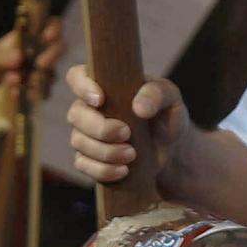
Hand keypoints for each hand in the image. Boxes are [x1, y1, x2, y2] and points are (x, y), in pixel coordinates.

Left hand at [0, 19, 61, 97]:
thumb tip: (19, 56)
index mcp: (25, 40)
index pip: (47, 26)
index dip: (53, 28)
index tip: (48, 36)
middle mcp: (38, 55)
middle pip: (58, 48)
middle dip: (52, 54)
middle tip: (40, 65)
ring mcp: (41, 74)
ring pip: (52, 72)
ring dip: (37, 79)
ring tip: (14, 85)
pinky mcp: (39, 93)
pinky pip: (44, 92)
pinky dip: (30, 93)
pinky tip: (14, 94)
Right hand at [64, 65, 184, 182]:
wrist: (170, 147)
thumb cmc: (166, 115)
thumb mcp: (171, 99)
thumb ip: (158, 94)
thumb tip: (139, 107)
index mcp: (104, 85)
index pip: (77, 76)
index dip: (82, 86)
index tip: (100, 100)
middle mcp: (88, 108)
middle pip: (76, 115)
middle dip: (100, 128)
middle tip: (126, 133)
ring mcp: (85, 134)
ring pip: (79, 142)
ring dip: (105, 151)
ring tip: (132, 154)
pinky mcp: (88, 158)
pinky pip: (83, 165)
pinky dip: (103, 170)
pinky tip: (124, 170)